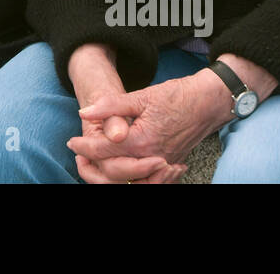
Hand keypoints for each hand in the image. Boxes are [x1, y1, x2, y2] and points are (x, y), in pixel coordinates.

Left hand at [69, 106, 184, 184]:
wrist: (208, 102)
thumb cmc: (176, 96)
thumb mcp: (141, 96)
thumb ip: (110, 106)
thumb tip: (84, 112)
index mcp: (141, 141)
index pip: (104, 150)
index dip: (84, 146)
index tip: (71, 142)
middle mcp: (152, 158)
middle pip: (114, 172)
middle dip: (92, 166)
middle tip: (79, 155)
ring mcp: (164, 165)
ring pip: (133, 183)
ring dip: (111, 177)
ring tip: (95, 165)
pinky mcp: (172, 167)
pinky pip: (150, 183)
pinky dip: (135, 181)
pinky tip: (123, 173)